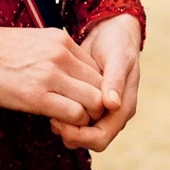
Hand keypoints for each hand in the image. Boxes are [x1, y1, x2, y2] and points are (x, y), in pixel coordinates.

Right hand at [0, 12, 103, 126]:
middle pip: (101, 85)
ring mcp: (50, 73)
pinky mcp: (37, 95)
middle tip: (75, 114)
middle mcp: (60, 53)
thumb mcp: (31, 42)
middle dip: (94, 105)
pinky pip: (75, 115)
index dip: (91, 88)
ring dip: (85, 117)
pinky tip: (51, 121)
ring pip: (94, 101)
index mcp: (60, 38)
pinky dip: (70, 124)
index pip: (97, 69)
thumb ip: (54, 55)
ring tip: (64, 119)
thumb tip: (68, 77)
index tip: (75, 98)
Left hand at [49, 13, 140, 151]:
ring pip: (80, 129)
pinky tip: (50, 99)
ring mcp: (99, 107)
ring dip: (64, 124)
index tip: (59, 123)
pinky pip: (75, 114)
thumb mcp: (117, 58)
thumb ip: (115, 81)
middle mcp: (111, 113)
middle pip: (88, 139)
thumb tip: (112, 105)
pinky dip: (63, 111)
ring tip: (47, 110)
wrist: (112, 30)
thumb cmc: (117, 43)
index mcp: (122, 108)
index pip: (100, 138)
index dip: (80, 136)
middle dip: (69, 133)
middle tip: (49, 119)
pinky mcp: (87, 97)